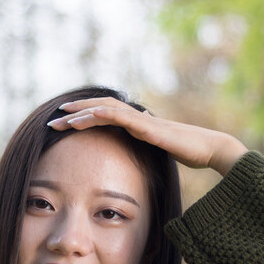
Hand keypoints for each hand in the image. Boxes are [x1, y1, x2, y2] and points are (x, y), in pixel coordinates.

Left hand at [49, 97, 248, 175]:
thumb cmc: (189, 154)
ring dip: (80, 112)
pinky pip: (118, 116)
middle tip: (52, 120)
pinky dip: (99, 114)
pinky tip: (84, 117)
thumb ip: (145, 149)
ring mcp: (141, 120)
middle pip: (99, 109)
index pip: (104, 117)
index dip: (83, 118)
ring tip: (60, 117)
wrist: (211, 150)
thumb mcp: (159, 153)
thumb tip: (135, 150)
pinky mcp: (146, 126)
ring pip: (104, 110)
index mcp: (136, 125)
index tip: (63, 124)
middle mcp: (136, 118)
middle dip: (74, 113)